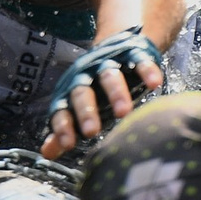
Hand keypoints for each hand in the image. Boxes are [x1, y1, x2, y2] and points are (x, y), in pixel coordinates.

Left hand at [39, 28, 164, 157]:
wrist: (116, 45)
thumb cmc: (96, 87)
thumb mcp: (78, 106)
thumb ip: (64, 128)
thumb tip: (46, 153)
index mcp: (71, 90)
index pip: (62, 109)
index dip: (63, 126)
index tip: (68, 145)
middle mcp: (87, 75)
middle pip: (83, 92)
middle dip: (87, 111)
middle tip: (92, 132)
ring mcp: (109, 63)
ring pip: (110, 77)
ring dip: (116, 93)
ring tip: (124, 113)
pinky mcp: (132, 54)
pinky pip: (140, 62)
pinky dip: (147, 71)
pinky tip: (155, 84)